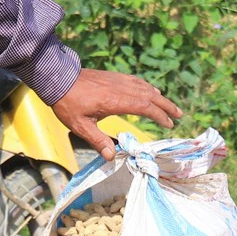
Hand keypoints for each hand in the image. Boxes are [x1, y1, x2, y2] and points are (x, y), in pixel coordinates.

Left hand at [49, 68, 182, 155]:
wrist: (57, 78)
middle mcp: (121, 89)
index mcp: (116, 101)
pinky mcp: (113, 77)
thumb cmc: (68, 103)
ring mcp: (118, 80)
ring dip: (159, 96)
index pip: (145, 107)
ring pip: (145, 87)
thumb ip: (98, 141)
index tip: (169, 124)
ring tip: (169, 106)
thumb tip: (112, 158)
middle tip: (179, 115)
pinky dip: (147, 88)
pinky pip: (136, 81)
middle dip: (166, 106)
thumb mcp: (80, 126)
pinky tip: (150, 91)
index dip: (159, 116)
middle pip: (150, 96)